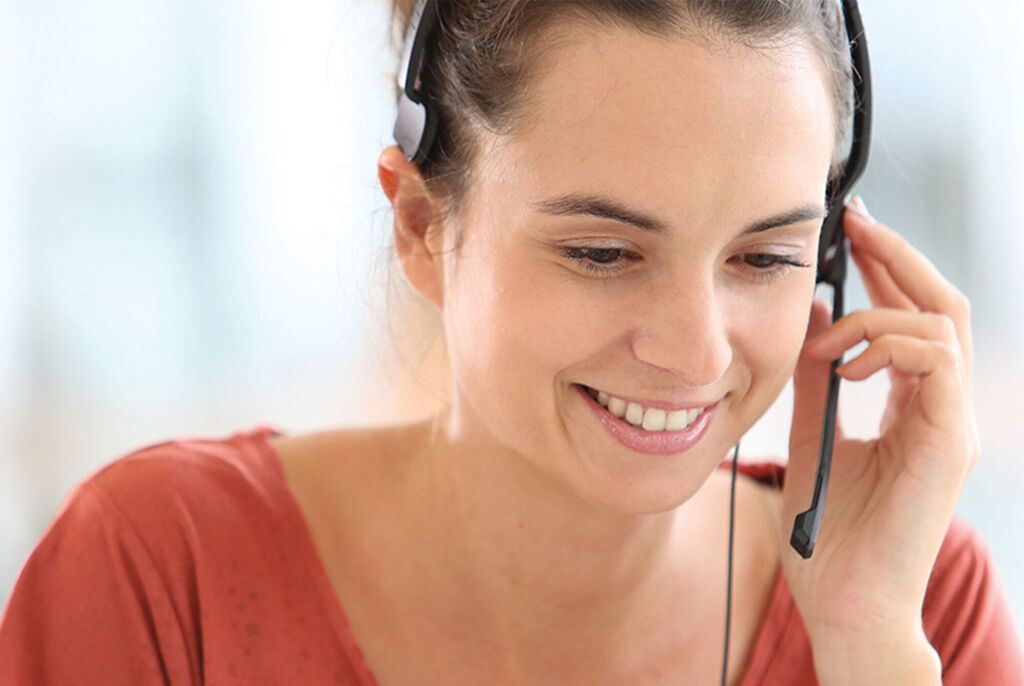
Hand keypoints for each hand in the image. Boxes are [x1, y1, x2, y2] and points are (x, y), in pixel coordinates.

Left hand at [780, 198, 978, 650]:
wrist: (845, 600)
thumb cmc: (829, 532)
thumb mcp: (811, 435)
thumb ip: (815, 379)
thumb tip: (813, 315)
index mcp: (912, 406)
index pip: (911, 318)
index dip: (885, 269)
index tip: (849, 231)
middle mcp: (940, 409)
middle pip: (938, 307)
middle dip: (896, 258)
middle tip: (854, 223)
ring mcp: (951, 425)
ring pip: (942, 326)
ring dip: (879, 312)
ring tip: (829, 341)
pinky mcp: (948, 443)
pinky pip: (936, 362)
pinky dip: (887, 346)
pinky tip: (845, 367)